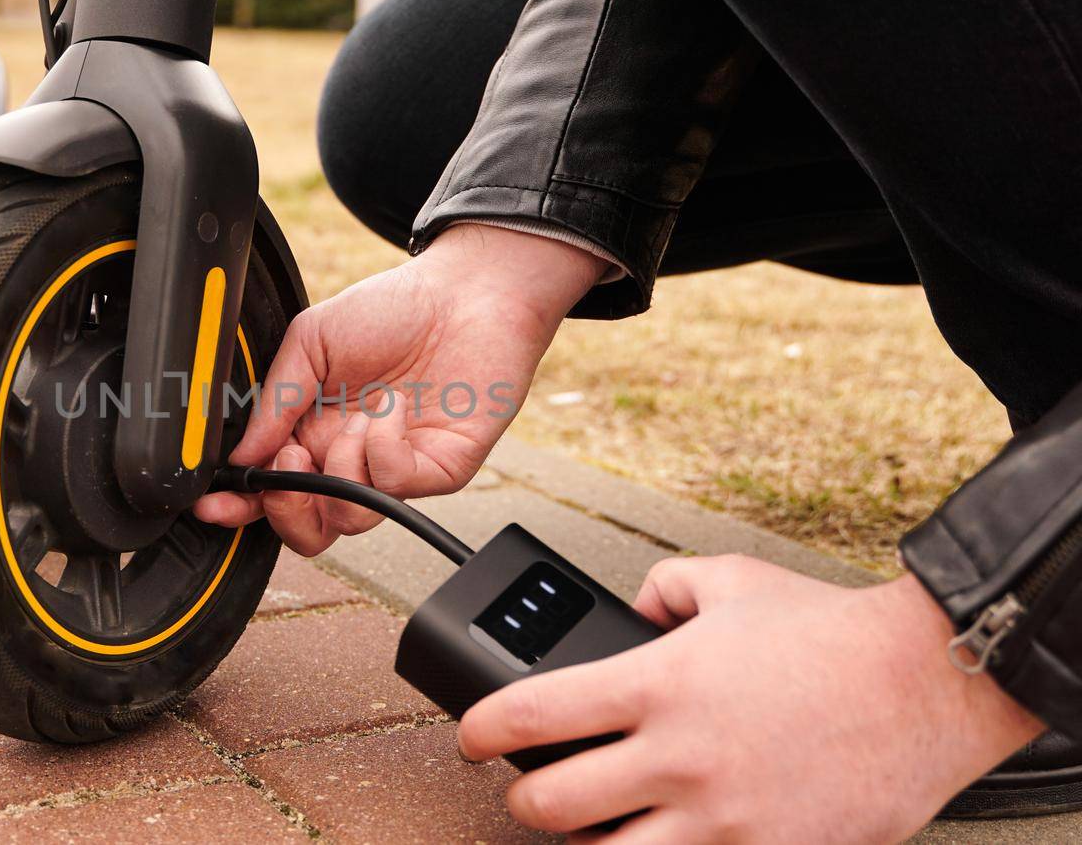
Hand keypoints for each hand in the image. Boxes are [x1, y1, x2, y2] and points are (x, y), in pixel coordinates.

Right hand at [194, 223, 606, 554]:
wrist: (467, 293)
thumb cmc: (394, 310)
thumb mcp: (311, 340)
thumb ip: (274, 398)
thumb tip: (241, 453)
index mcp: (311, 432)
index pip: (270, 491)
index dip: (240, 505)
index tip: (214, 502)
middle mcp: (349, 459)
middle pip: (306, 529)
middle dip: (285, 508)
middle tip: (287, 463)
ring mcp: (393, 470)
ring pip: (347, 520)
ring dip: (338, 469)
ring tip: (352, 420)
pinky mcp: (436, 471)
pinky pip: (392, 487)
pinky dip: (381, 447)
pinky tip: (391, 409)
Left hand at [458, 557, 1043, 842]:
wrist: (929, 683)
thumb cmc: (830, 633)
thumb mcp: (728, 579)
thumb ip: (662, 588)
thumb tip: (633, 609)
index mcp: (657, 681)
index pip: (532, 714)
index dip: (481, 730)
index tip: (470, 739)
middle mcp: (679, 755)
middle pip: (552, 803)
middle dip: (522, 799)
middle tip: (525, 786)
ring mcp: (722, 817)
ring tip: (589, 827)